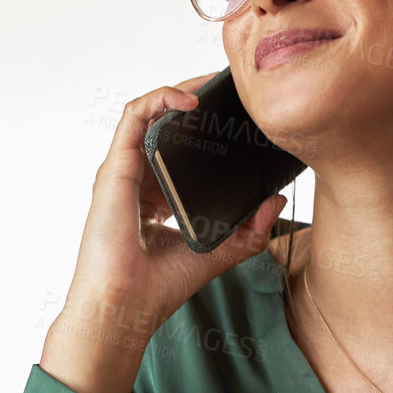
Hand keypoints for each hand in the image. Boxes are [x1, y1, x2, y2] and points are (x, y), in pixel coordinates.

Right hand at [66, 75, 289, 330]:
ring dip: (181, 89)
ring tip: (215, 84)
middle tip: (231, 88)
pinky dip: (161, 98)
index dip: (202, 124)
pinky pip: (135, 115)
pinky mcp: (115, 166)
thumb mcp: (216, 253)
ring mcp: (122, 170)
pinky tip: (191, 100)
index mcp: (154, 195)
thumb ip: (247, 232)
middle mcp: (135, 178)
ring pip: (149, 110)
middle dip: (195, 97)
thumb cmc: (155, 288)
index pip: (175, 146)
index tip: (233, 114)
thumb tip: (276, 201)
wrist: (123, 307)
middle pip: (163, 122)